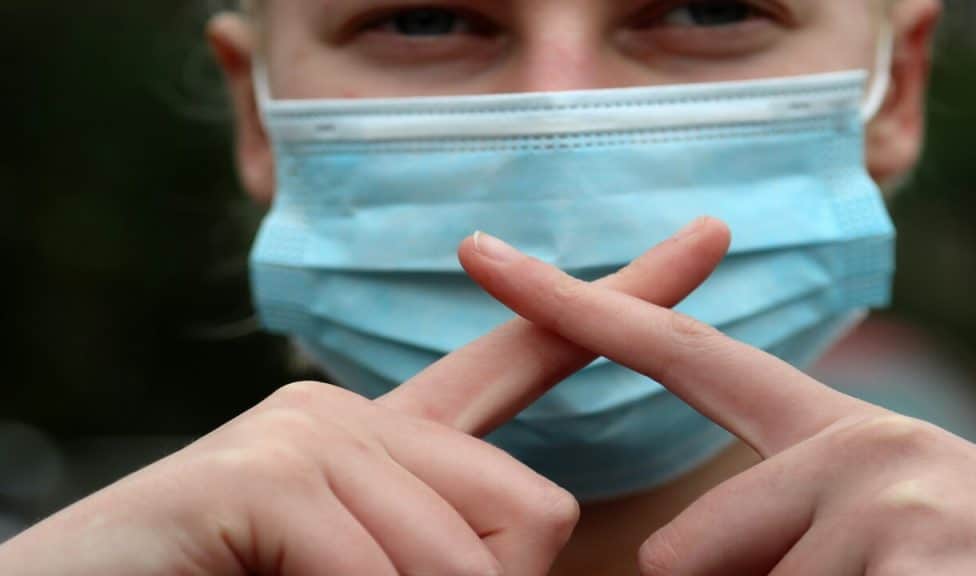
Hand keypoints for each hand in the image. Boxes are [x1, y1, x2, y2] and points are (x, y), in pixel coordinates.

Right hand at [0, 219, 730, 575]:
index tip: (709, 238)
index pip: (531, 355)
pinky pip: (375, 571)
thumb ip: (453, 543)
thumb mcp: (374, 568)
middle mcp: (361, 408)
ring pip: (461, 558)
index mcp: (397, 434)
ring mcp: (311, 430)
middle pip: (529, 508)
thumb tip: (527, 549)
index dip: (627, 299)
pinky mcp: (266, 472)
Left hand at [462, 230, 975, 575]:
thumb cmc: (964, 567)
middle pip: (683, 552)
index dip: (572, 305)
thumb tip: (666, 557)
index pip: (681, 358)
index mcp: (835, 433)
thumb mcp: (868, 527)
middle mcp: (860, 445)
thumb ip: (769, 515)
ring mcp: (890, 505)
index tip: (482, 256)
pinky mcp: (914, 564)